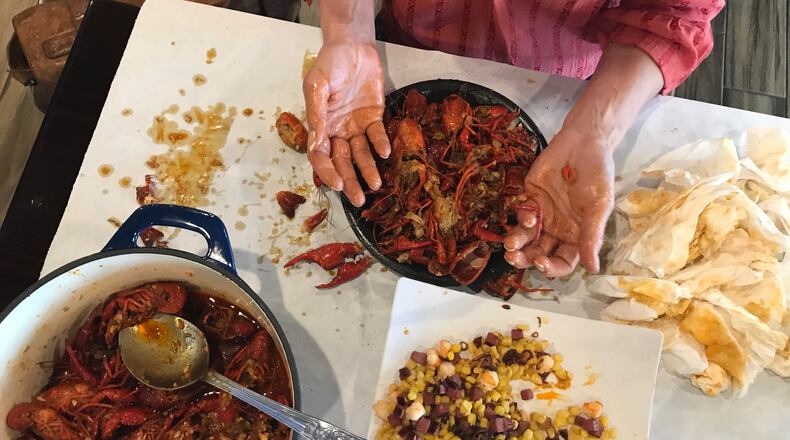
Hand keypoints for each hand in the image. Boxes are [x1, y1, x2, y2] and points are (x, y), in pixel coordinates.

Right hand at [303, 38, 390, 206]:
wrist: (352, 46)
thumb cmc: (329, 64)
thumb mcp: (317, 86)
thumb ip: (317, 114)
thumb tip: (316, 144)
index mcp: (320, 126)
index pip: (320, 157)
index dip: (327, 172)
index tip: (337, 185)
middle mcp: (337, 131)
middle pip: (342, 163)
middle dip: (349, 182)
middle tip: (358, 200)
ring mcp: (356, 126)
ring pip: (361, 155)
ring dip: (367, 170)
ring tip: (375, 185)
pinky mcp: (373, 118)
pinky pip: (377, 135)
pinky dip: (380, 144)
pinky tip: (385, 153)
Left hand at [503, 129, 614, 276]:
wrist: (584, 142)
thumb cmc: (598, 175)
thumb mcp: (599, 206)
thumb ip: (592, 236)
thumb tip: (593, 269)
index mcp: (576, 236)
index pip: (562, 262)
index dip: (552, 268)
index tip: (542, 264)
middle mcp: (557, 229)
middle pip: (539, 253)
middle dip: (526, 259)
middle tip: (514, 258)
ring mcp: (542, 214)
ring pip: (525, 237)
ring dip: (516, 243)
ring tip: (510, 245)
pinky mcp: (529, 197)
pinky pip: (521, 213)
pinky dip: (521, 217)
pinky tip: (528, 214)